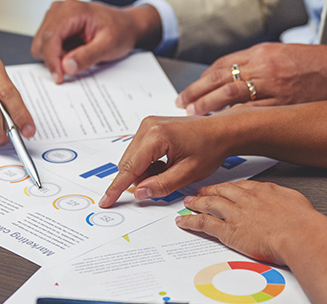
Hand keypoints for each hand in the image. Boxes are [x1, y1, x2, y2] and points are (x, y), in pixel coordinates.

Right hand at [31, 0, 161, 83]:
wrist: (125, 24)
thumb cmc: (120, 31)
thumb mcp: (109, 46)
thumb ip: (87, 56)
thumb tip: (66, 67)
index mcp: (71, 10)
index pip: (50, 38)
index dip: (52, 61)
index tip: (59, 78)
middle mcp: (59, 9)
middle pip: (42, 42)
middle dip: (54, 59)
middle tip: (75, 66)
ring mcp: (55, 16)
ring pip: (41, 44)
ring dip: (55, 57)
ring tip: (78, 55)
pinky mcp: (54, 24)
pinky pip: (46, 45)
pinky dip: (57, 54)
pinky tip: (74, 52)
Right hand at [99, 110, 240, 207]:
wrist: (221, 130)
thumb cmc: (210, 148)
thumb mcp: (188, 173)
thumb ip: (162, 185)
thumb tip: (140, 193)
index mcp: (156, 136)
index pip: (129, 168)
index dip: (116, 188)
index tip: (105, 201)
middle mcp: (148, 126)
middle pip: (128, 163)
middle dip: (140, 179)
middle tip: (162, 184)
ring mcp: (147, 124)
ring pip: (132, 158)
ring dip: (145, 171)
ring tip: (170, 170)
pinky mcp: (150, 126)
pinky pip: (139, 151)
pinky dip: (148, 163)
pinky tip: (167, 164)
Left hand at [176, 180, 326, 265]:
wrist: (301, 235)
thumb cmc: (304, 222)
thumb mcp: (295, 200)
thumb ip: (283, 198)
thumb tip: (283, 200)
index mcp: (262, 190)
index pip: (239, 186)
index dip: (227, 187)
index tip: (222, 187)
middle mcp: (245, 199)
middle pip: (221, 191)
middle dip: (208, 191)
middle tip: (199, 191)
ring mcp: (236, 214)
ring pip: (209, 204)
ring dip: (196, 203)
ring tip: (188, 203)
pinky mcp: (229, 231)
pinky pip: (205, 224)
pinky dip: (192, 221)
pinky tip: (184, 221)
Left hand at [177, 43, 326, 113]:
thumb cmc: (319, 63)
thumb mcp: (284, 52)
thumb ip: (259, 62)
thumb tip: (234, 74)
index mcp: (262, 51)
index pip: (222, 64)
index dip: (203, 79)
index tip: (191, 89)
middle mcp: (264, 66)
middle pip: (220, 78)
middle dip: (197, 92)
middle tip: (182, 102)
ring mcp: (273, 85)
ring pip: (230, 94)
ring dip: (208, 105)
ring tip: (194, 113)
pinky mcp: (283, 103)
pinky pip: (251, 111)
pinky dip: (233, 117)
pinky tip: (220, 124)